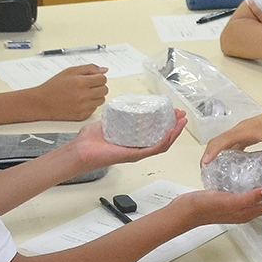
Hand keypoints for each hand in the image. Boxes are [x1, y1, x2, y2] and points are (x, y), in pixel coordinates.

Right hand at [31, 64, 108, 120]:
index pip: (103, 79)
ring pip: (101, 100)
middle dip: (99, 86)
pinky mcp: (82, 116)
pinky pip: (94, 109)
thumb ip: (89, 69)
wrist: (41, 103)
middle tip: (88, 86)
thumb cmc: (54, 86)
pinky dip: (90, 105)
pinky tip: (80, 102)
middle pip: (105, 90)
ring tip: (83, 94)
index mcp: (81, 82)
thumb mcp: (70, 72)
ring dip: (96, 96)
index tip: (93, 78)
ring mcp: (83, 108)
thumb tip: (105, 70)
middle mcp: (83, 96)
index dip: (99, 77)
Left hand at [69, 110, 184, 172]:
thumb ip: (113, 116)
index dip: (165, 122)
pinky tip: (170, 132)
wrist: (80, 151)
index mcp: (132, 140)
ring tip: (181, 122)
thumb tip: (120, 105)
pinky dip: (164, 141)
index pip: (154, 132)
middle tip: (181, 115)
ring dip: (174, 133)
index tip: (171, 111)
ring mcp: (136, 152)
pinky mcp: (134, 155)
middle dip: (174, 126)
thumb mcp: (105, 122)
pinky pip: (154, 149)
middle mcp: (137, 147)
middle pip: (162, 138)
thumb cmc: (88, 142)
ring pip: (162, 144)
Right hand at [178, 171, 261, 225]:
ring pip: (258, 194)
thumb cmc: (204, 208)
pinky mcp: (228, 198)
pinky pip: (246, 190)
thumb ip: (249, 198)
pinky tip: (248, 171)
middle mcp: (245, 210)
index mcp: (248, 213)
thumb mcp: (229, 201)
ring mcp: (237, 204)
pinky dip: (252, 181)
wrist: (185, 211)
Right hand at [202, 95, 261, 182]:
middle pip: (219, 140)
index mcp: (246, 129)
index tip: (204, 164)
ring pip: (226, 141)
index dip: (212, 152)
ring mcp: (245, 130)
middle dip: (209, 154)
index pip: (222, 140)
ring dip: (217, 152)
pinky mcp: (250, 132)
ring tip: (213, 168)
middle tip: (204, 170)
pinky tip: (231, 163)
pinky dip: (228, 151)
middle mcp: (242, 128)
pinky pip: (234, 142)